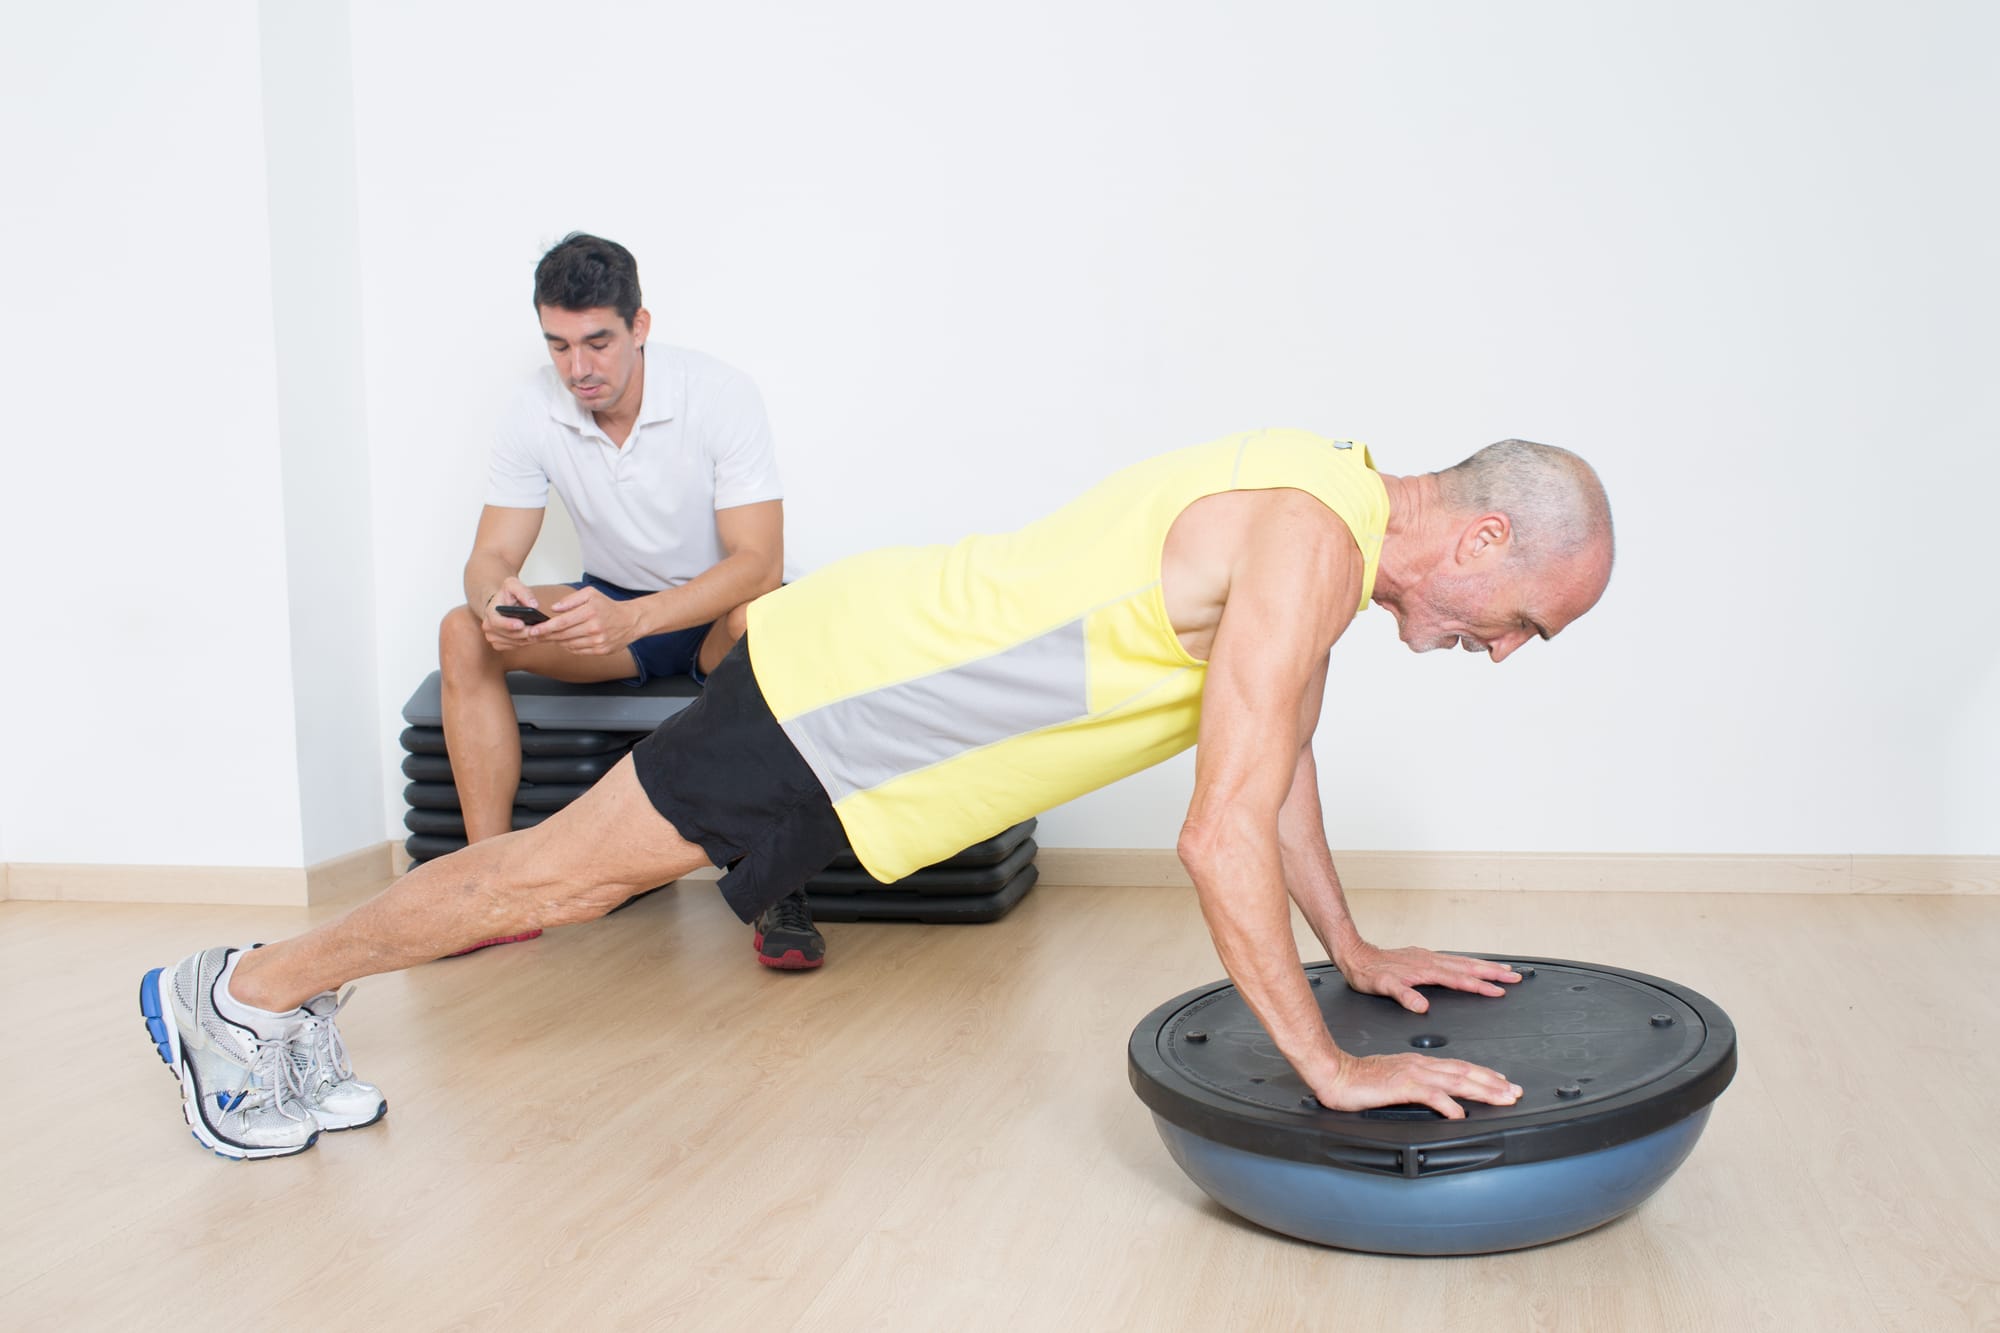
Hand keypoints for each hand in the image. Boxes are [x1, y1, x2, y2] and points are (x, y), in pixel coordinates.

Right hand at [479, 577, 540, 651]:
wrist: (501, 604)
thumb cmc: (507, 594)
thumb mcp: (513, 585)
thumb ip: (523, 592)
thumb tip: (534, 605)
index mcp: (490, 612)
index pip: (497, 622)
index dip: (509, 624)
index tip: (521, 624)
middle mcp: (488, 627)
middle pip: (509, 635)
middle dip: (526, 633)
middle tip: (542, 630)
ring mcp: (492, 637)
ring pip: (515, 642)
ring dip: (529, 639)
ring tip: (544, 633)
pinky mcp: (499, 644)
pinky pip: (516, 646)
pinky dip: (527, 642)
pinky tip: (537, 636)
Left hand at [536, 585, 641, 655]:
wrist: (631, 620)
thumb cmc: (608, 606)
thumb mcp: (591, 594)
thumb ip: (571, 599)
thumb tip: (555, 608)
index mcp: (590, 612)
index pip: (562, 622)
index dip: (545, 628)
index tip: (534, 630)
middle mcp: (594, 628)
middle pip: (563, 635)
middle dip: (546, 636)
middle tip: (535, 635)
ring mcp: (598, 641)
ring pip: (569, 644)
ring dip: (557, 641)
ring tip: (550, 637)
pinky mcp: (601, 650)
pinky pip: (578, 651)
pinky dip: (569, 646)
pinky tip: (566, 641)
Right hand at [1311, 1050, 1521, 1120]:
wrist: (1334, 1073)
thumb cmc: (1358, 1078)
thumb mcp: (1392, 1080)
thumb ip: (1413, 1085)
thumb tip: (1433, 1096)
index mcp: (1419, 1063)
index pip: (1459, 1067)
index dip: (1484, 1075)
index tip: (1503, 1082)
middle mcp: (1420, 1065)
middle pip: (1465, 1072)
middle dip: (1493, 1083)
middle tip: (1515, 1092)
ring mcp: (1412, 1074)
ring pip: (1456, 1080)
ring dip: (1482, 1090)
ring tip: (1502, 1098)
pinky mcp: (1401, 1085)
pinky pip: (1431, 1095)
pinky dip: (1449, 1104)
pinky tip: (1460, 1114)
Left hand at [1335, 942, 1520, 1013]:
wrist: (1355, 956)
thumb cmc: (1368, 974)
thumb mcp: (1383, 987)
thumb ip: (1404, 995)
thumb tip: (1422, 1006)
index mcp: (1425, 970)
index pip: (1459, 979)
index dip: (1480, 986)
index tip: (1499, 991)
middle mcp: (1430, 961)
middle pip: (1468, 967)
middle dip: (1493, 972)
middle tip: (1514, 977)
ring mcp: (1428, 958)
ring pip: (1463, 962)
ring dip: (1485, 966)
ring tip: (1504, 969)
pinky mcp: (1424, 957)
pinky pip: (1453, 959)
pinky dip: (1469, 962)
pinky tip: (1474, 965)